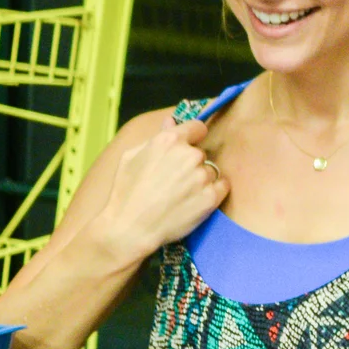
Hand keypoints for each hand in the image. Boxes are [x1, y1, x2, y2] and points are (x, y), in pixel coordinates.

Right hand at [95, 118, 225, 265]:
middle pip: (201, 153)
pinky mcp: (211, 197)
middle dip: (192, 163)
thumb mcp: (131, 156)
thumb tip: (171, 121)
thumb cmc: (126, 191)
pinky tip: (194, 201)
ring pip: (211, 170)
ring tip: (182, 194)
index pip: (197, 127)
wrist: (131, 227)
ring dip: (202, 179)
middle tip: (175, 180)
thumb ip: (156, 137)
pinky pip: (222, 186)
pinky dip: (213, 192)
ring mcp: (202, 176)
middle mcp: (189, 155)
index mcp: (169, 140)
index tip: (188, 146)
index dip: (193, 136)